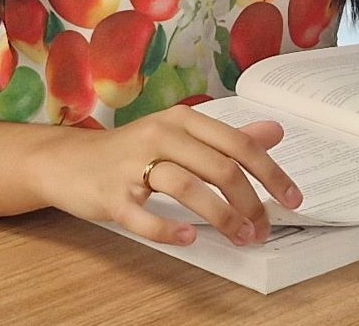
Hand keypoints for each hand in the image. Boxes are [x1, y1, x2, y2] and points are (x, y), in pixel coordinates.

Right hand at [35, 104, 302, 247]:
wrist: (66, 161)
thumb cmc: (131, 150)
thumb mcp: (180, 135)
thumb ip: (227, 137)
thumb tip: (275, 132)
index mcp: (184, 119)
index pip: (239, 144)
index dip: (271, 173)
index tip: (292, 199)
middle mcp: (161, 135)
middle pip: (219, 167)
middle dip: (249, 202)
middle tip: (263, 229)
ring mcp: (133, 164)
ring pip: (187, 188)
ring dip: (222, 217)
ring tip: (240, 237)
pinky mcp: (110, 194)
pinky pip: (143, 215)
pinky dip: (168, 229)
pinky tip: (189, 239)